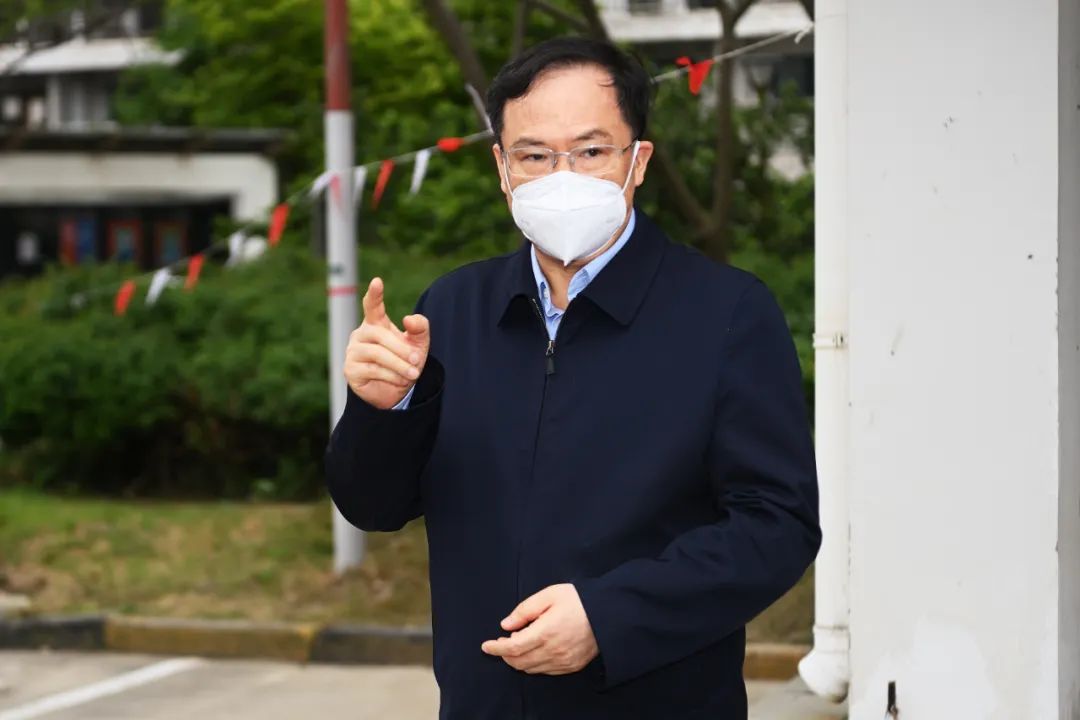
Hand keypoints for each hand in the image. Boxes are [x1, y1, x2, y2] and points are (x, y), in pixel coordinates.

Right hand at [344, 277, 429, 409]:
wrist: (396, 391)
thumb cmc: (405, 361)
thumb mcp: (419, 344)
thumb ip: (419, 328)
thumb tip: (408, 319)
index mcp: (376, 323)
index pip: (372, 306)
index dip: (374, 295)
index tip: (377, 281)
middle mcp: (361, 334)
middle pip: (379, 335)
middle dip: (401, 348)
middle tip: (418, 360)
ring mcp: (353, 351)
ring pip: (376, 353)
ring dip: (398, 364)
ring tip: (413, 373)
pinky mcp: (350, 370)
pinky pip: (371, 369)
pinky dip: (390, 375)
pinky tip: (400, 380)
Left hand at [480, 583, 597, 675]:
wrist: (609, 613)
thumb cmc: (579, 600)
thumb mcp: (549, 595)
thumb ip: (525, 610)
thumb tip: (506, 625)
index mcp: (546, 632)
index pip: (513, 648)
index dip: (496, 648)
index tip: (486, 646)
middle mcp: (553, 651)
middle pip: (519, 662)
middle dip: (505, 655)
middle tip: (501, 643)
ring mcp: (563, 662)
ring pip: (530, 669)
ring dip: (518, 660)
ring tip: (517, 645)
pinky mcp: (571, 666)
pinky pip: (545, 671)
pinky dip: (533, 664)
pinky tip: (533, 651)